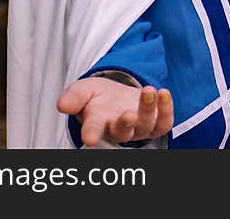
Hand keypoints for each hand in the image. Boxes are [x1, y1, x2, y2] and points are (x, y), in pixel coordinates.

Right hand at [57, 77, 173, 146]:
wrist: (117, 95)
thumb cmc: (97, 96)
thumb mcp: (82, 90)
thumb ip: (73, 97)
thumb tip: (62, 105)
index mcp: (97, 123)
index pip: (93, 130)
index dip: (91, 134)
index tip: (89, 138)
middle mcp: (118, 129)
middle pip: (123, 132)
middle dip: (126, 124)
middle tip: (128, 114)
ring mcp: (138, 128)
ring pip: (145, 125)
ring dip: (149, 109)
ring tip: (149, 90)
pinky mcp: (155, 123)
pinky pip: (164, 122)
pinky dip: (167, 109)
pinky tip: (164, 93)